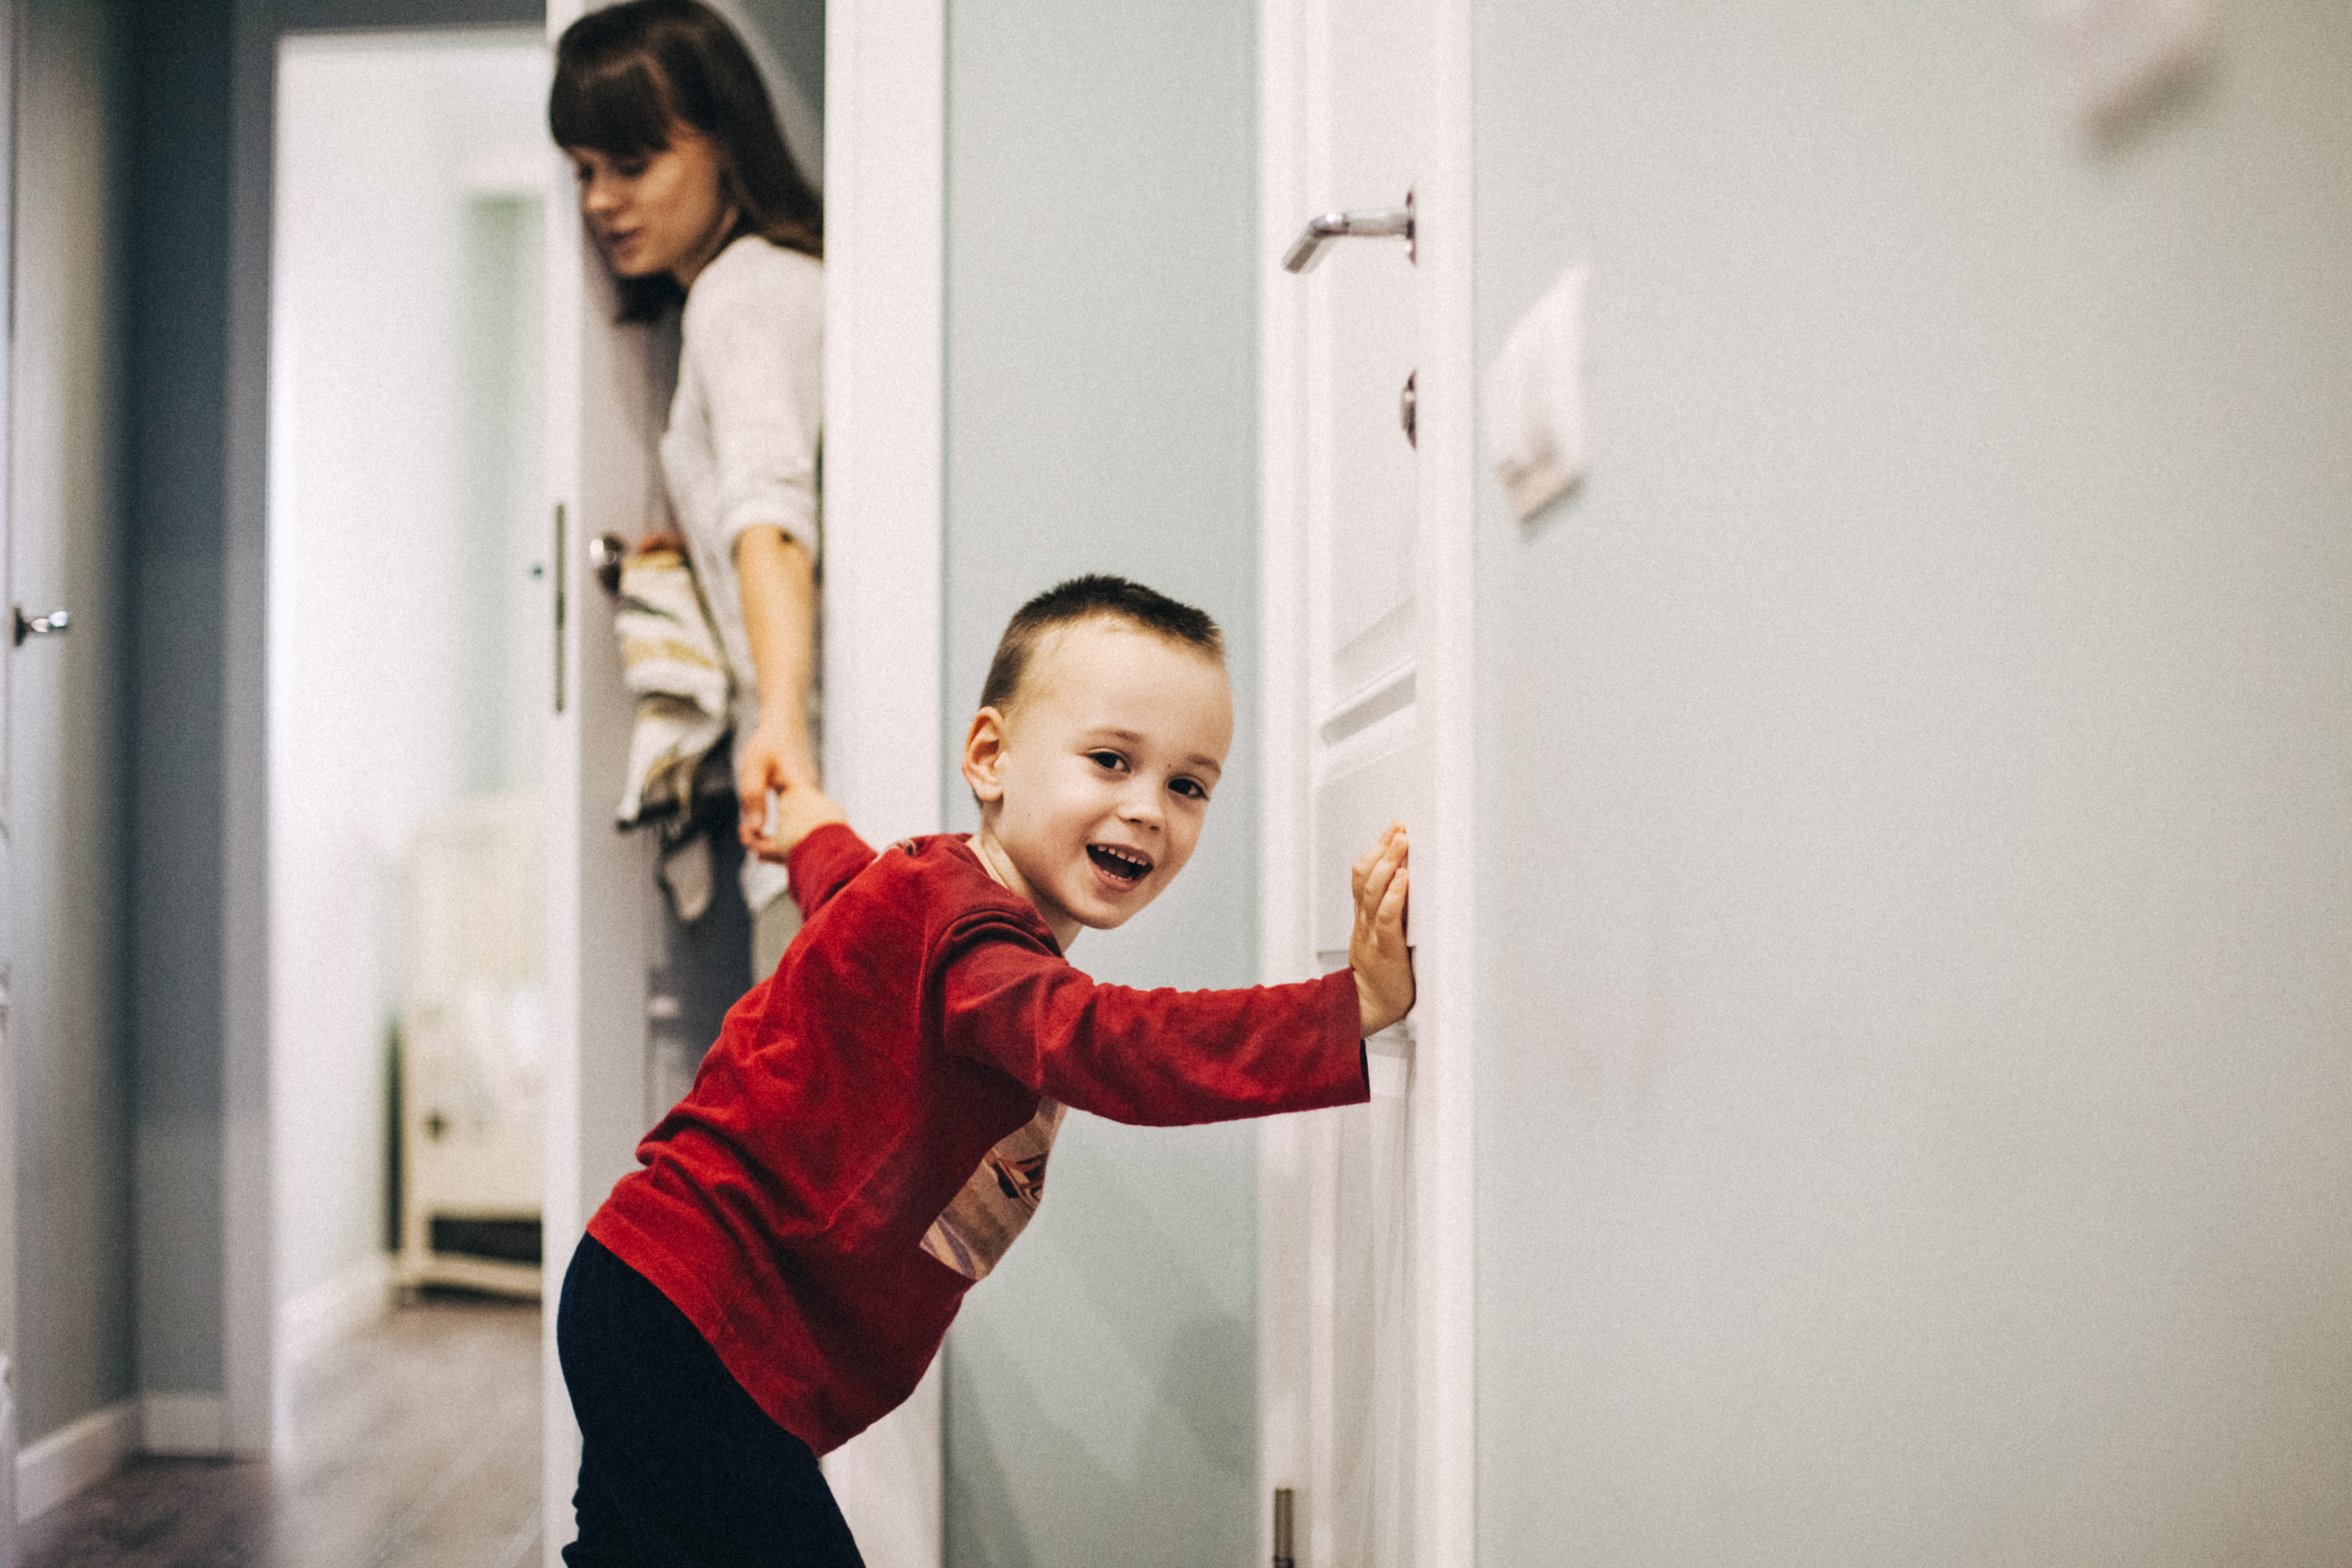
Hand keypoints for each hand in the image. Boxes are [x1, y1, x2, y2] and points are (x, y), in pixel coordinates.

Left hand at [737, 719, 820, 859]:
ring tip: (747, 837)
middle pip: (801, 841)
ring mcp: (811, 805)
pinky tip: (758, 833)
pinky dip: (778, 836)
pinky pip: (796, 829)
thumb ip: (753, 799)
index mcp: (803, 793)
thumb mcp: (754, 768)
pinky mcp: (806, 806)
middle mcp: (813, 802)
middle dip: (772, 850)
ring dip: (774, 845)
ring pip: (799, 837)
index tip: (751, 842)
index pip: (795, 832)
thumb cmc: (769, 743)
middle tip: (746, 841)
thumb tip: (752, 833)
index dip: (774, 846)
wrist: (785, 725)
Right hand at [1350, 822, 1413, 1036]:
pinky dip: (1395, 897)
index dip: (1376, 850)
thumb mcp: (1380, 936)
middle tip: (1400, 827)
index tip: (1393, 829)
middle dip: (1383, 848)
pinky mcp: (1385, 950)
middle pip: (1366, 876)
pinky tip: (1405, 880)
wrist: (1369, 1008)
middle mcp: (1364, 921)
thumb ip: (1389, 913)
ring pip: (1373, 892)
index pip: (1362, 875)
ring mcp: (1371, 934)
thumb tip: (1411, 885)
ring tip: (1403, 843)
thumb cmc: (1381, 976)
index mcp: (1363, 917)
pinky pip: (1386, 919)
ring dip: (1389, 864)